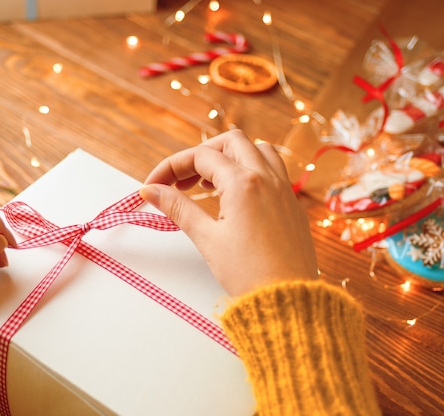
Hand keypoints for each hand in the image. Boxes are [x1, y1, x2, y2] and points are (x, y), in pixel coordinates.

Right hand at [140, 130, 317, 296]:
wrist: (288, 302)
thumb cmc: (248, 274)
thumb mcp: (207, 239)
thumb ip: (179, 208)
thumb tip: (151, 190)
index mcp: (243, 183)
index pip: (200, 157)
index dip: (171, 167)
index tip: (152, 185)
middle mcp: (267, 178)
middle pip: (231, 142)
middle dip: (201, 154)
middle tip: (181, 181)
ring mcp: (284, 190)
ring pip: (257, 150)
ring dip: (230, 157)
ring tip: (208, 184)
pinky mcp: (292, 205)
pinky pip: (273, 170)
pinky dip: (250, 171)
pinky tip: (235, 197)